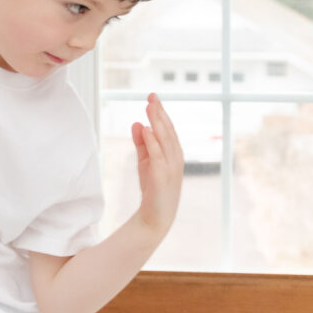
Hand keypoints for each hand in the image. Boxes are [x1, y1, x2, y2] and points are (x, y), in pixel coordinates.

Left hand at [131, 93, 184, 234]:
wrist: (155, 216)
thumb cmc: (152, 188)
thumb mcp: (145, 161)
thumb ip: (142, 143)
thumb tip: (137, 123)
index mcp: (174, 153)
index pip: (168, 128)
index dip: (160, 112)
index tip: (152, 97)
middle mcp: (176, 157)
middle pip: (168, 130)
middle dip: (159, 112)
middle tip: (151, 96)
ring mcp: (171, 166)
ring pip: (164, 139)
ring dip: (157, 121)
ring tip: (150, 106)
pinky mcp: (162, 176)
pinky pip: (157, 155)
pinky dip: (153, 141)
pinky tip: (147, 129)